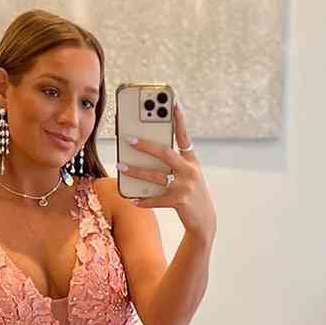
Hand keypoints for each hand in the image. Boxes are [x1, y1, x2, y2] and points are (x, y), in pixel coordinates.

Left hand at [118, 98, 215, 240]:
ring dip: (137, 171)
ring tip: (121, 166)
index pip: (184, 136)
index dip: (179, 120)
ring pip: (156, 175)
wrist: (204, 221)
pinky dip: (144, 200)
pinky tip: (133, 199)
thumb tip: (148, 156)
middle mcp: (190, 171)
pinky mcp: (179, 201)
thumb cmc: (191, 195)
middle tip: (129, 139)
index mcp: (191, 161)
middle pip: (165, 153)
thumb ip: (174, 164)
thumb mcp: (188, 176)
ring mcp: (185, 186)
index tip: (173, 103)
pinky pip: (156, 199)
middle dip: (146, 145)